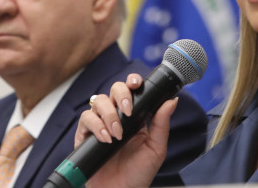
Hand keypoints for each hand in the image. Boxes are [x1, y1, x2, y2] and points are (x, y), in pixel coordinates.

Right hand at [75, 73, 175, 187]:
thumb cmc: (138, 175)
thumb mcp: (155, 149)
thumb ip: (161, 124)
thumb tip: (171, 101)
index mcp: (134, 117)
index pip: (131, 90)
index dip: (132, 82)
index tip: (136, 84)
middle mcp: (116, 117)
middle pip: (113, 89)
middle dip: (121, 95)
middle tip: (128, 111)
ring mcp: (100, 124)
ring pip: (98, 101)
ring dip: (109, 114)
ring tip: (117, 134)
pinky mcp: (85, 135)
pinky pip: (86, 119)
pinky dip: (96, 126)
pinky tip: (106, 138)